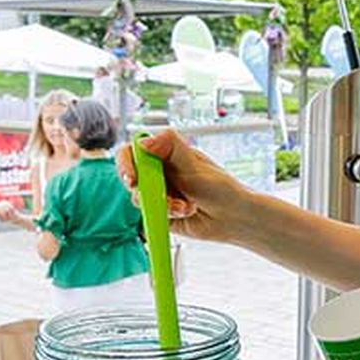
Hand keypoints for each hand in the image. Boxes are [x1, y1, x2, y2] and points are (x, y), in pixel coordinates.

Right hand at [114, 130, 251, 242]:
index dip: (126, 163)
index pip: (133, 151)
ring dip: (161, 204)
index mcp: (165, 153)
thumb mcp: (194, 165)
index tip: (133, 180)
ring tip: (185, 207)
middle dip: (144, 191)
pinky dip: (165, 215)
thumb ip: (171, 148)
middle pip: (132, 176)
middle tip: (158, 198)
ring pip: (139, 199)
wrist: (233, 218)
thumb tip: (144, 141)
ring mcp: (158, 192)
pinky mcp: (159, 212)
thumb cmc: (220, 187)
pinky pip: (149, 215)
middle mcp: (158, 171)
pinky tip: (185, 212)